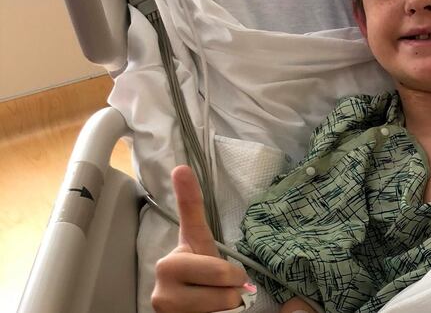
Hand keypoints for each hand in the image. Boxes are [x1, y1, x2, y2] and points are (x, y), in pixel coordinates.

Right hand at [151, 166, 248, 311]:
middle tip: (223, 288)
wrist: (185, 312)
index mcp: (171, 261)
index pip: (189, 229)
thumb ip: (194, 213)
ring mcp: (164, 307)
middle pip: (224, 277)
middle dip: (233, 286)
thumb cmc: (198, 279)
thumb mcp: (202, 247)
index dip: (192, 202)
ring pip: (223, 302)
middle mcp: (162, 283)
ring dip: (228, 304)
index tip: (183, 170)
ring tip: (213, 302)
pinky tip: (208, 312)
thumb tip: (181, 168)